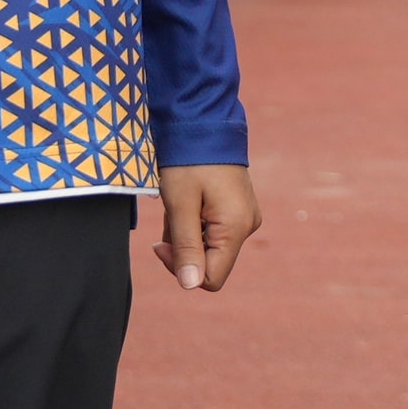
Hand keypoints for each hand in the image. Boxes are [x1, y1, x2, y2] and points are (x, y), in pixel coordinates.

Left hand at [154, 164, 259, 291]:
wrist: (204, 123)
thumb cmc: (189, 161)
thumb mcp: (180, 205)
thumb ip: (185, 247)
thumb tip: (190, 285)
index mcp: (236, 228)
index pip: (209, 278)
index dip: (180, 268)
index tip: (160, 243)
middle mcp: (247, 225)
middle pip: (209, 262)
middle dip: (182, 247)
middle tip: (170, 217)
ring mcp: (245, 216)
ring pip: (208, 246)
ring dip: (186, 233)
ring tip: (178, 203)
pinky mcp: (239, 209)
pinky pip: (213, 230)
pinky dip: (194, 222)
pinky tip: (188, 200)